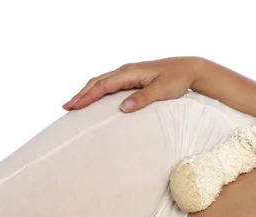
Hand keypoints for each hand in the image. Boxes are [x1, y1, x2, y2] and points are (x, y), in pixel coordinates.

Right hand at [62, 56, 203, 112]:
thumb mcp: (162, 91)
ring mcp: (128, 73)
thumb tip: (123, 107)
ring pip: (101, 81)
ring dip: (87, 92)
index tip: (74, 106)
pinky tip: (93, 98)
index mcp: (130, 72)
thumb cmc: (177, 79)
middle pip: (97, 82)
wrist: (188, 69)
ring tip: (74, 104)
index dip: (87, 96)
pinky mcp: (132, 77)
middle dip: (81, 95)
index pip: (103, 85)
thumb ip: (142, 98)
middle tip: (66, 107)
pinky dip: (98, 90)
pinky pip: (110, 83)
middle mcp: (126, 70)